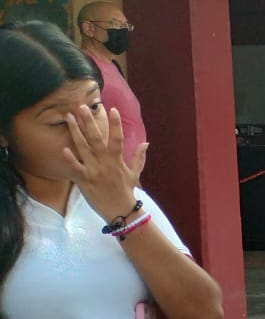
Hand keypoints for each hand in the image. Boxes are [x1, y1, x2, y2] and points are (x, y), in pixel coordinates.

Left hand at [64, 105, 143, 223]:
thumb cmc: (126, 190)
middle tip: (82, 108)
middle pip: (96, 138)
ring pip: (83, 148)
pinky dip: (70, 159)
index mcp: (117, 160)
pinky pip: (75, 168)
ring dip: (75, 132)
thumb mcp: (135, 173)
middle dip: (88, 122)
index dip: (115, 123)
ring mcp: (94, 170)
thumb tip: (146, 143)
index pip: (117, 138)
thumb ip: (139, 157)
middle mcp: (105, 162)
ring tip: (68, 117)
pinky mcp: (84, 180)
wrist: (120, 210)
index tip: (113, 109)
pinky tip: (64, 148)